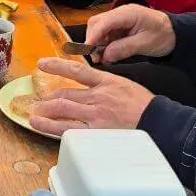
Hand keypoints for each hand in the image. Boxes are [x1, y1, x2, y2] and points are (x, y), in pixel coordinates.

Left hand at [28, 58, 155, 134]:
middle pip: (64, 93)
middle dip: (49, 99)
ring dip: (45, 112)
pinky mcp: (95, 131)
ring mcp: (95, 114)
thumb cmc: (145, 107)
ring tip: (36, 116)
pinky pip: (68, 128)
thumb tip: (91, 88)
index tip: (42, 63)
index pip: (76, 69)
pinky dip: (52, 127)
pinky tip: (42, 126)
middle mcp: (97, 96)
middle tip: (41, 104)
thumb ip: (106, 86)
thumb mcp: (126, 86)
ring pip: (62, 108)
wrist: (160, 122)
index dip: (56, 65)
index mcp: (106, 81)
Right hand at [84, 4, 175, 64]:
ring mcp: (119, 19)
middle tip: (95, 57)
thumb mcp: (145, 44)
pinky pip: (106, 34)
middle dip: (92, 39)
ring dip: (97, 43)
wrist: (176, 33)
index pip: (103, 22)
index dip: (93, 36)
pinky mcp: (120, 26)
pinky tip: (107, 55)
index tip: (87, 50)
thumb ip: (124, 48)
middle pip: (96, 23)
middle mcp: (120, 13)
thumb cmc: (163, 36)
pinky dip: (103, 44)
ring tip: (101, 58)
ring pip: (99, 29)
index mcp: (127, 14)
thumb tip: (105, 55)